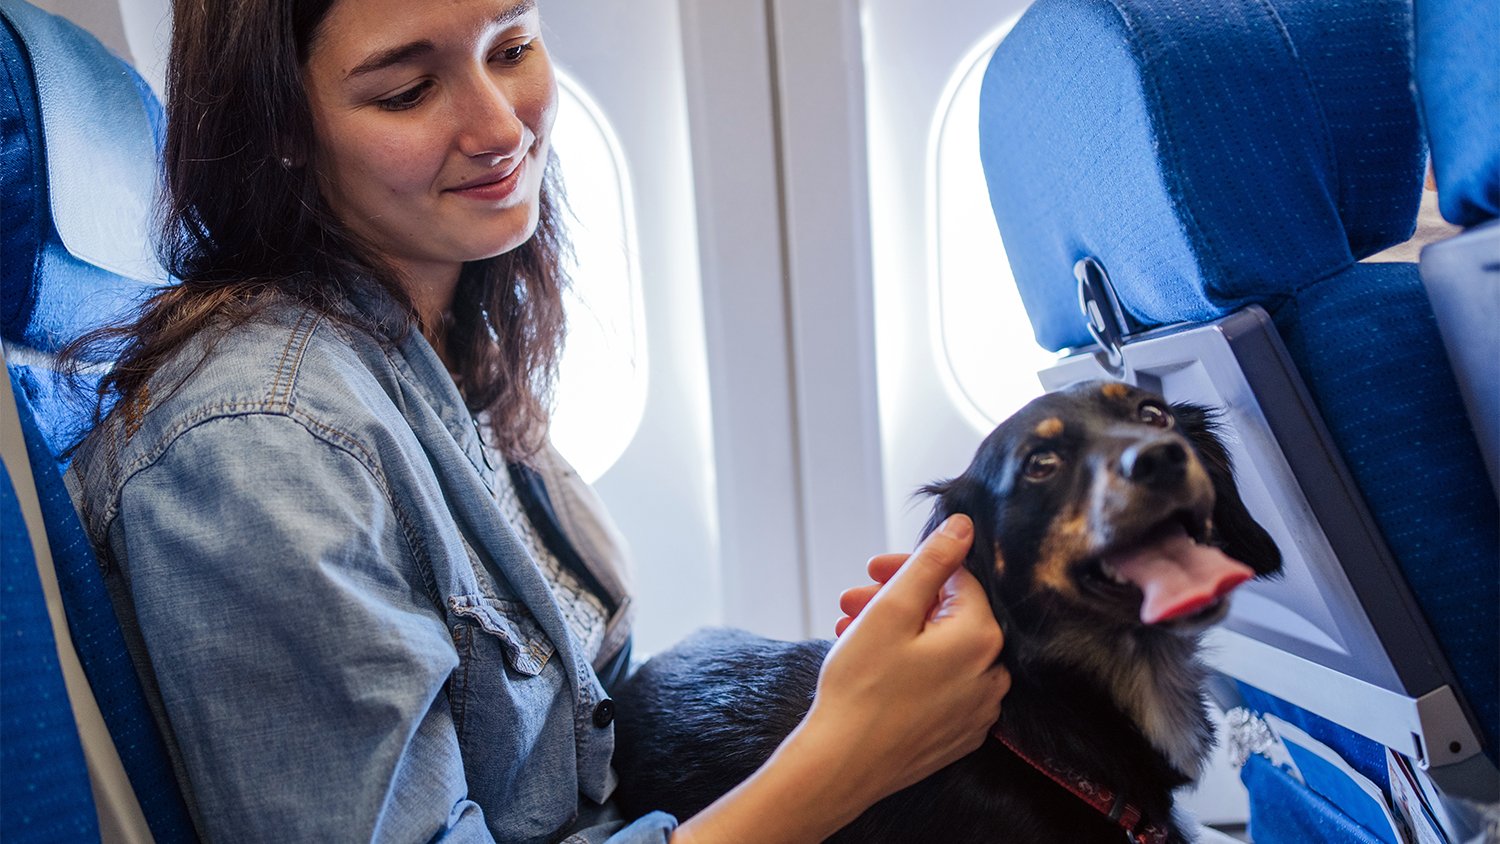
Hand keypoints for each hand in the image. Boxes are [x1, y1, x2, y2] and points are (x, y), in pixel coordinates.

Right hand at [673, 515, 1008, 843]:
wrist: (842, 767)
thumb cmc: (860, 687)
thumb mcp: (890, 611)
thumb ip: (931, 562)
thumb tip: (963, 526)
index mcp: (981, 637)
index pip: (956, 579)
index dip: (910, 568)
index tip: (871, 571)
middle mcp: (992, 674)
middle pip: (947, 615)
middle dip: (896, 600)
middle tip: (850, 602)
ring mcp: (978, 709)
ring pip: (941, 650)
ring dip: (897, 632)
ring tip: (848, 632)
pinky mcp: (960, 734)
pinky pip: (942, 685)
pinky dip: (911, 668)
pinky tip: (872, 665)